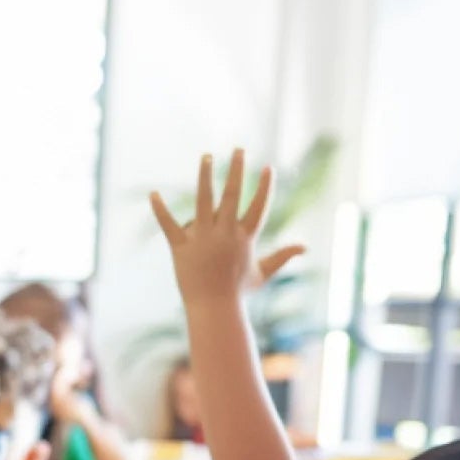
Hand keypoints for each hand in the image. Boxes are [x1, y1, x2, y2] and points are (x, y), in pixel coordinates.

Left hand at [150, 150, 304, 304]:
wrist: (213, 309)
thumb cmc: (238, 292)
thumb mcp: (262, 273)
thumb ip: (282, 256)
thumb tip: (306, 247)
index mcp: (245, 238)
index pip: (258, 206)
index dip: (264, 187)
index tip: (268, 167)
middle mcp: (225, 234)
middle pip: (233, 195)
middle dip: (237, 170)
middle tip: (238, 149)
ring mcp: (203, 239)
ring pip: (204, 201)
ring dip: (206, 177)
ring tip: (207, 157)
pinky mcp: (181, 247)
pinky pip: (169, 225)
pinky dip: (160, 210)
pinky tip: (153, 193)